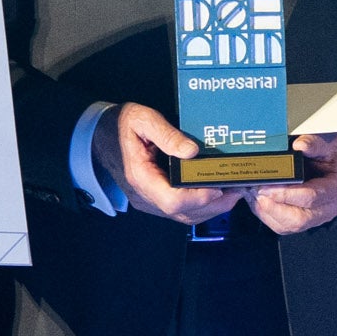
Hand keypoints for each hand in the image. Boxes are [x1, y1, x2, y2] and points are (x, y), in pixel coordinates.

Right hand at [108, 102, 247, 225]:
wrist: (100, 135)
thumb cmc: (120, 125)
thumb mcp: (142, 119)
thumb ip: (167, 134)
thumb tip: (192, 151)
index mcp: (140, 177)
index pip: (173, 200)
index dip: (199, 197)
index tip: (220, 186)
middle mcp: (144, 196)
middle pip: (182, 212)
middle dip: (213, 205)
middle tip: (236, 189)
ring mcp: (148, 201)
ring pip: (183, 215)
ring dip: (209, 208)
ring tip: (231, 192)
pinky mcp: (153, 200)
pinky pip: (179, 211)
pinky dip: (199, 206)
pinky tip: (214, 193)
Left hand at [250, 132, 336, 233]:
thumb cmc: (335, 153)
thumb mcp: (328, 143)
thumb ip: (314, 144)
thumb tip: (300, 145)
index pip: (312, 197)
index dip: (287, 194)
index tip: (268, 187)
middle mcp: (330, 206)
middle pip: (299, 219)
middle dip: (274, 209)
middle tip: (257, 193)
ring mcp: (317, 216)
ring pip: (289, 226)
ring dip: (267, 213)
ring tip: (254, 195)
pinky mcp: (305, 219)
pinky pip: (284, 225)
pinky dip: (267, 215)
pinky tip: (257, 201)